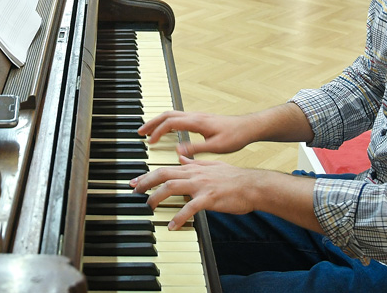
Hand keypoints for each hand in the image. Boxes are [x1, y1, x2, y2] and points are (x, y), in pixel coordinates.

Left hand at [131, 155, 274, 229]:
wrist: (253, 186)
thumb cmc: (235, 178)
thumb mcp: (213, 166)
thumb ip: (195, 163)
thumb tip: (181, 160)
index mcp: (194, 169)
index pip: (165, 169)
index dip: (147, 175)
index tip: (134, 181)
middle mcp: (194, 175)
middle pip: (163, 175)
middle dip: (145, 182)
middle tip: (134, 192)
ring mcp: (201, 186)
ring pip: (172, 187)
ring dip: (156, 197)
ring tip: (149, 208)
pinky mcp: (209, 198)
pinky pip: (190, 208)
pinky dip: (179, 217)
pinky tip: (172, 226)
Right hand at [138, 109, 263, 156]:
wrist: (248, 127)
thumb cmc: (235, 137)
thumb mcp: (216, 146)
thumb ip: (196, 148)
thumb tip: (177, 152)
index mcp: (197, 122)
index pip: (171, 122)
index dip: (158, 131)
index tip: (149, 142)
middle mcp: (195, 116)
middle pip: (167, 115)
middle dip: (152, 123)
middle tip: (140, 132)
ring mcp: (197, 116)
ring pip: (172, 114)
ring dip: (158, 122)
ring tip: (149, 131)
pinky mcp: (200, 119)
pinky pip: (178, 117)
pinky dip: (168, 123)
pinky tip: (167, 131)